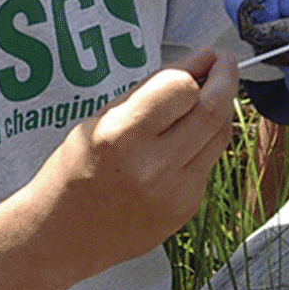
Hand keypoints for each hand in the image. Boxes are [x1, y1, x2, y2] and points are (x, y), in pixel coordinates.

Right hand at [31, 49, 237, 274]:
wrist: (62, 235)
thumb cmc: (75, 169)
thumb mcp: (100, 119)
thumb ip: (148, 93)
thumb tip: (196, 65)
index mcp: (121, 136)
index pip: (182, 89)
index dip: (200, 66)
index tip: (207, 54)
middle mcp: (152, 166)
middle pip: (212, 111)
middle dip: (226, 79)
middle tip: (225, 63)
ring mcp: (174, 192)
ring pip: (219, 137)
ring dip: (220, 109)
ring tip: (210, 95)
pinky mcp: (186, 209)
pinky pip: (208, 164)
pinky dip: (204, 143)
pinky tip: (187, 138)